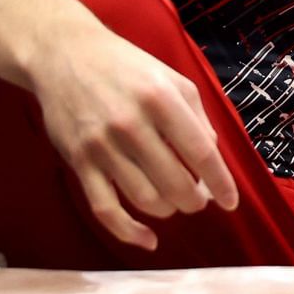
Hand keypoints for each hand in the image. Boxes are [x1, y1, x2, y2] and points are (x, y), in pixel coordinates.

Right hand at [32, 35, 239, 250]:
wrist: (63, 55)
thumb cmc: (125, 66)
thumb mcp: (170, 78)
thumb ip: (196, 117)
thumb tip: (211, 159)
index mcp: (160, 99)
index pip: (201, 153)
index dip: (221, 184)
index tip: (230, 202)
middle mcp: (131, 123)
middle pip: (176, 184)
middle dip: (195, 199)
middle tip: (197, 198)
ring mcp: (102, 145)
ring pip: (146, 200)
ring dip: (168, 209)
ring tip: (173, 200)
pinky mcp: (80, 162)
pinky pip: (106, 209)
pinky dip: (129, 232)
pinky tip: (148, 239)